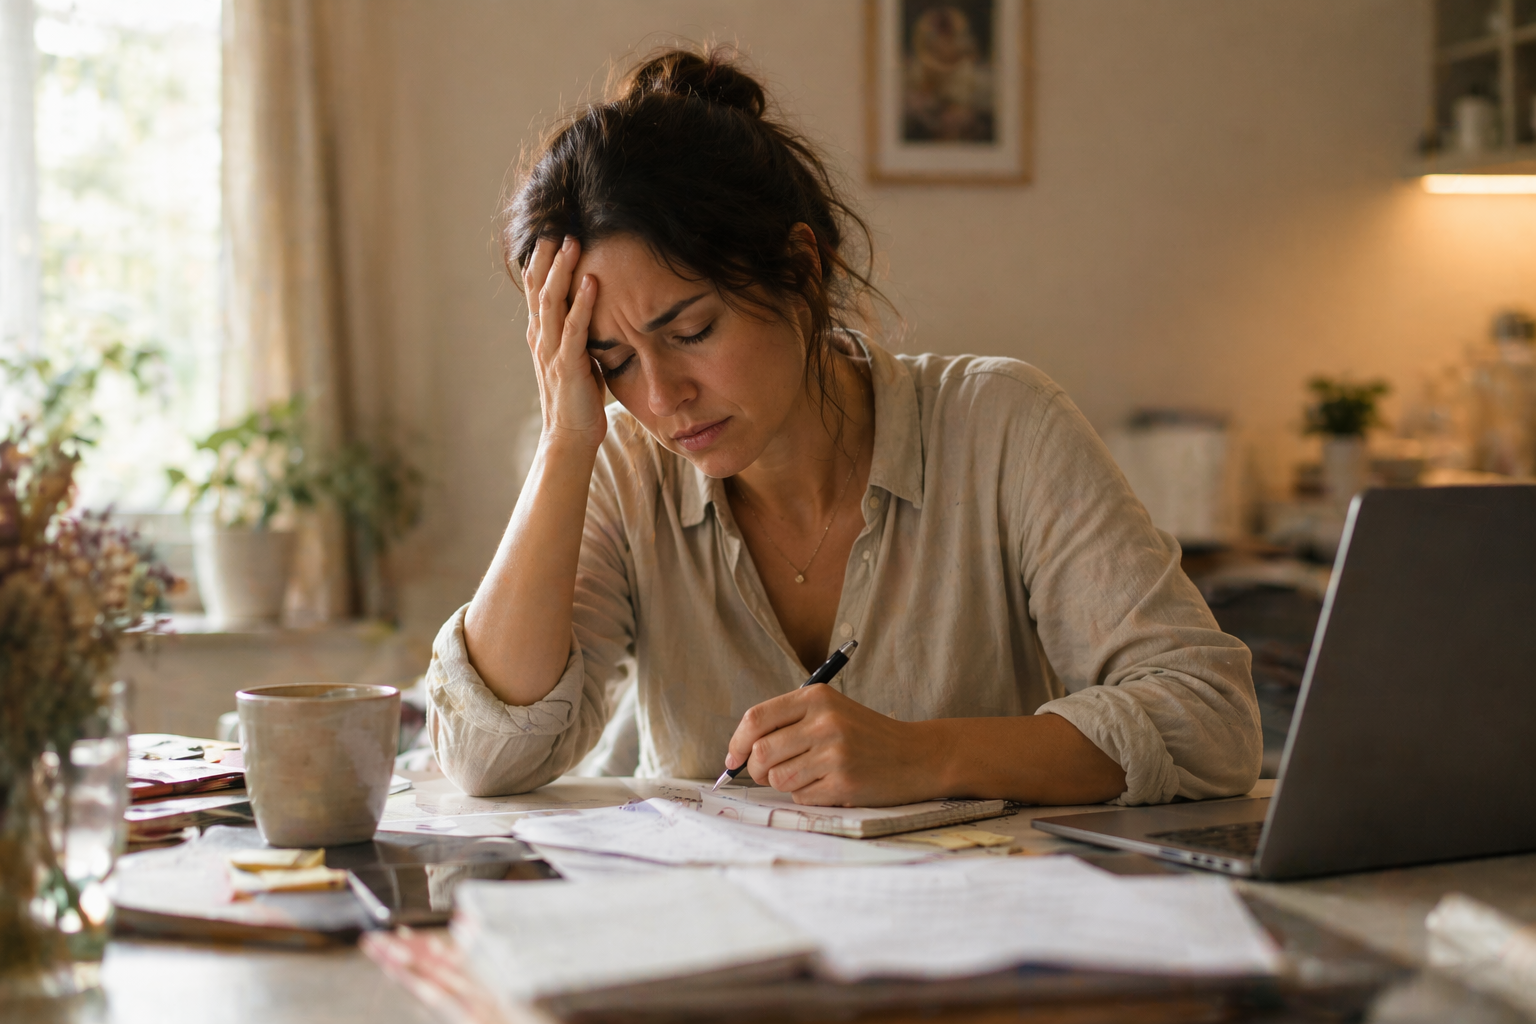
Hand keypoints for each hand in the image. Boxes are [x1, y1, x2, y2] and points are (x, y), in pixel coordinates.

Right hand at [523, 236, 604, 451]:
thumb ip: (579, 332)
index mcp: (541, 335)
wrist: (570, 436)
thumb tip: (592, 307)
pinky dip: (582, 303)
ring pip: (551, 302)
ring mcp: (551, 351)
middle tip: (559, 225)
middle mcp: (540, 338)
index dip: (541, 260)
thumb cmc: (578, 398)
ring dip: (562, 270)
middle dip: (548, 255)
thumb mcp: (576, 356)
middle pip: (538, 287)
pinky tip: (591, 281)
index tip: (551, 231)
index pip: (537, 289)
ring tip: (572, 243)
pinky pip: (574, 328)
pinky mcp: (568, 365)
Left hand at [724, 685, 937, 806]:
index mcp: (816, 698)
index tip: (733, 758)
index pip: (756, 718)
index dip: (737, 742)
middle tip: (767, 774)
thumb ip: (789, 723)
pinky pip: (801, 797)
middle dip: (756, 769)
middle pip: (761, 753)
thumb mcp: (830, 712)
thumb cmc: (866, 736)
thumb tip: (741, 750)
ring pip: (778, 779)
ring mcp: (834, 753)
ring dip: (785, 784)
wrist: (916, 756)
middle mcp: (824, 721)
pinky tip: (828, 786)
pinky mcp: (844, 782)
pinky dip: (807, 796)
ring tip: (808, 776)